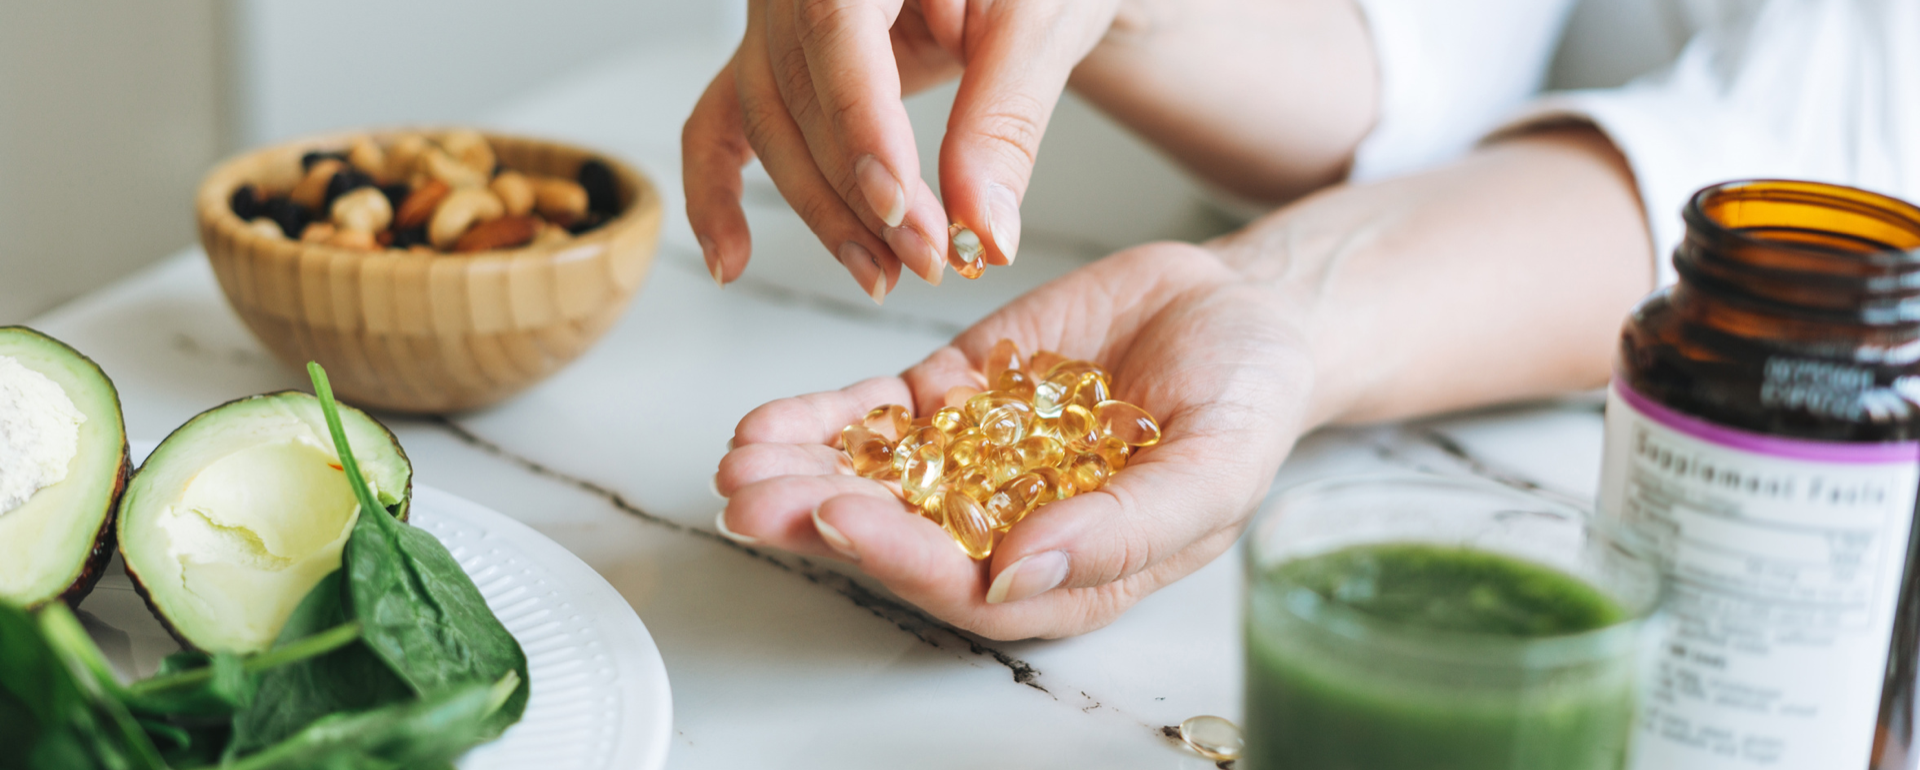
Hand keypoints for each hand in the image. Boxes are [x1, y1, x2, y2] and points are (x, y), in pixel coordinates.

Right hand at [682, 0, 1120, 301]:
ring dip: (820, 212)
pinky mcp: (775, 59)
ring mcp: (776, 18)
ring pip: (767, 124)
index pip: (838, 32)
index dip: (860, 127)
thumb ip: (1005, 121)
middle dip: (857, 193)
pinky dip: (716, 192)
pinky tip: (731, 260)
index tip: (899, 207)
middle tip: (926, 259)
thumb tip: (982, 229)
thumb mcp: (1041, 25)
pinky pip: (721, 123)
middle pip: (796, 91)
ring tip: (882, 275)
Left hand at [715, 242, 1314, 638]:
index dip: (901, 558)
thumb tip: (1020, 576)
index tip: (841, 519)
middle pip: (900, 538)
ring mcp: (977, 460)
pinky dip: (822, 419)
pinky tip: (767, 423)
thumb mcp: (1215, 467)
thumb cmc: (1250, 401)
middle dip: (819, 519)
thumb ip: (1124, 528)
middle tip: (752, 499)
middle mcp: (1010, 526)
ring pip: (875, 479)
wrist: (1245, 310)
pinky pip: (879, 416)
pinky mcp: (958, 397)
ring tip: (740, 461)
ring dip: (802, 473)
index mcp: (1070, 570)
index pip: (969, 586)